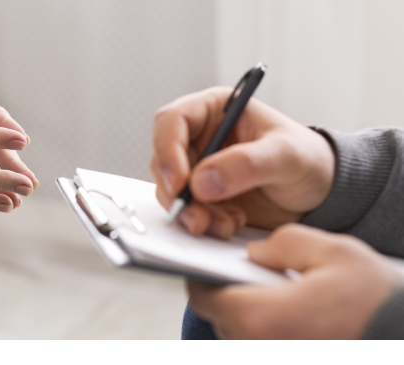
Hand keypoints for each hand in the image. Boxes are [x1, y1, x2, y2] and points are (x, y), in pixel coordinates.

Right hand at [150, 87, 334, 237]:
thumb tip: (202, 181)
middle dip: (178, 192)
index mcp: (215, 110)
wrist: (322, 192)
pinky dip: (200, 222)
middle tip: (198, 216)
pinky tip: (229, 224)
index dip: (167, 150)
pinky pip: (185, 209)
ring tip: (224, 224)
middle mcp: (200, 137)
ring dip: (190, 212)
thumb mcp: (286, 155)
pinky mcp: (202, 196)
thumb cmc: (310, 160)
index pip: (171, 121)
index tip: (179, 182)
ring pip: (170, 189)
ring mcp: (199, 168)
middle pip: (163, 160)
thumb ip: (246, 164)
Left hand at [188, 224, 398, 338]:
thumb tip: (256, 253)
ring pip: (244, 338)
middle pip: (223, 319)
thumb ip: (284, 244)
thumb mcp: (335, 253)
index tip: (211, 263)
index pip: (203, 296)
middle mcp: (257, 350)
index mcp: (258, 318)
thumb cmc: (381, 305)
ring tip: (280, 296)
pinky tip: (297, 317)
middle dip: (233, 295)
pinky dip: (272, 332)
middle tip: (254, 276)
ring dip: (255, 316)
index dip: (203, 276)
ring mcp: (273, 362)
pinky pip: (266, 347)